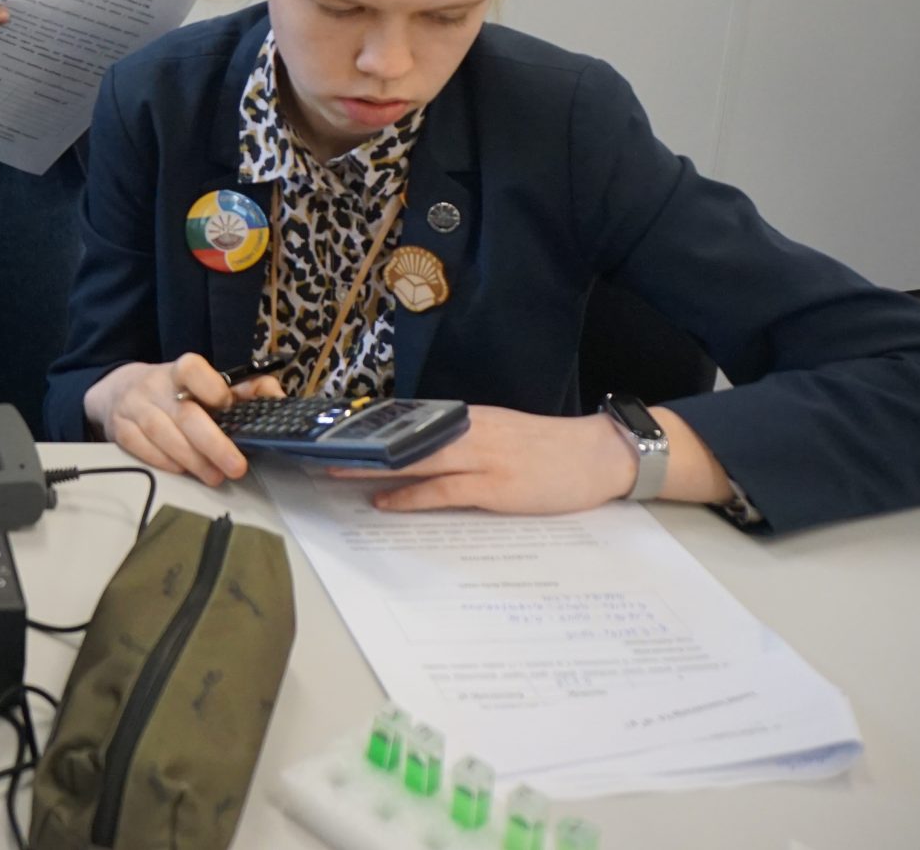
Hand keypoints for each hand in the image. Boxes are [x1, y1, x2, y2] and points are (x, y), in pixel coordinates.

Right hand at [83, 353, 285, 487]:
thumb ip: (247, 389)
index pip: (192, 369)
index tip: (227, 405)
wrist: (119, 391)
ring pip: (162, 435)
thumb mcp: (208, 383)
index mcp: (180, 371)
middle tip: (236, 467)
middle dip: (213, 444)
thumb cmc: (176, 392)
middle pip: (184, 414)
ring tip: (214, 477)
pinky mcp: (120, 429)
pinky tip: (183, 471)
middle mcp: (154, 386)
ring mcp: (134, 407)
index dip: (211, 387)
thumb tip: (280, 400)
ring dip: (192, 460)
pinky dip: (164, 463)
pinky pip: (141, 448)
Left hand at [334, 406, 637, 514]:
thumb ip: (464, 436)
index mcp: (470, 418)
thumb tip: (421, 444)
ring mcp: (482, 459)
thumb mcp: (502, 431)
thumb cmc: (551, 448)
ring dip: (373, 466)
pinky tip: (385, 502)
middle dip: (359, 442)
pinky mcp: (495, 486)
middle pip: (402, 435)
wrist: (600, 454)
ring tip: (336, 471)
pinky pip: (442, 490)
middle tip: (319, 447)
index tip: (333, 428)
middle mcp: (470, 431)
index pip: (410, 418)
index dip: (369, 425)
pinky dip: (410, 495)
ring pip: (414, 459)